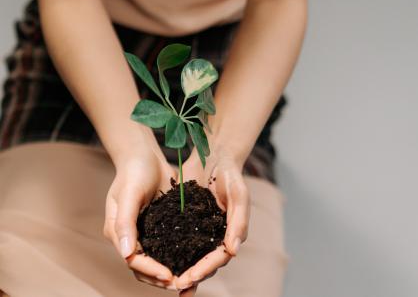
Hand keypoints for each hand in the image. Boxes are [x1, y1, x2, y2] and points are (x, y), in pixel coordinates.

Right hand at [103, 145, 178, 288]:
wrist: (143, 155)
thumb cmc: (133, 172)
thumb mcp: (129, 194)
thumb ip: (126, 223)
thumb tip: (126, 254)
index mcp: (118, 231)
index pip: (133, 260)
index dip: (151, 271)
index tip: (170, 277)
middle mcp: (130, 236)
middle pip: (143, 267)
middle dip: (161, 279)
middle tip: (183, 284)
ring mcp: (144, 232)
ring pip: (156, 261)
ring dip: (170, 272)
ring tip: (189, 279)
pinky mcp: (158, 226)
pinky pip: (167, 247)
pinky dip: (177, 257)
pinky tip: (193, 261)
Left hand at [174, 146, 249, 292]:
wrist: (215, 155)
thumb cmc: (230, 174)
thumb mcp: (239, 194)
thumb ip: (239, 221)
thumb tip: (233, 251)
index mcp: (231, 233)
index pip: (219, 257)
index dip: (205, 269)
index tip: (191, 278)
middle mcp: (216, 235)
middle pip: (205, 262)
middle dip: (191, 276)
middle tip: (175, 285)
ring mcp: (200, 229)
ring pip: (191, 256)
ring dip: (180, 270)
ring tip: (165, 282)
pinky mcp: (187, 222)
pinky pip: (178, 241)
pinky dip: (170, 253)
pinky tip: (155, 259)